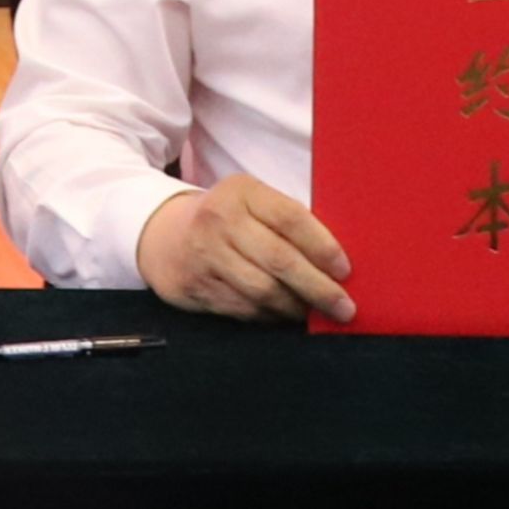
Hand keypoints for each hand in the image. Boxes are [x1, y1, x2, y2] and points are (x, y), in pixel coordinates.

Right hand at [135, 172, 354, 324]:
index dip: (323, 246)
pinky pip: (245, 309)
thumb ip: (286, 222)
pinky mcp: (197, 286)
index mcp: (241, 192)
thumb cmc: (225, 219)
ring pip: (263, 290)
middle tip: (345, 307)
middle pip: (280, 260)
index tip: (346, 270)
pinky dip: (271, 316)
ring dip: (296, 307)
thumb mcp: (251, 203)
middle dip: (318, 288)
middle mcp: (220, 220)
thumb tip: (336, 262)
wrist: (162, 236)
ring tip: (316, 313)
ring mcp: (206, 255)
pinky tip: (285, 315)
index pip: (291, 218)